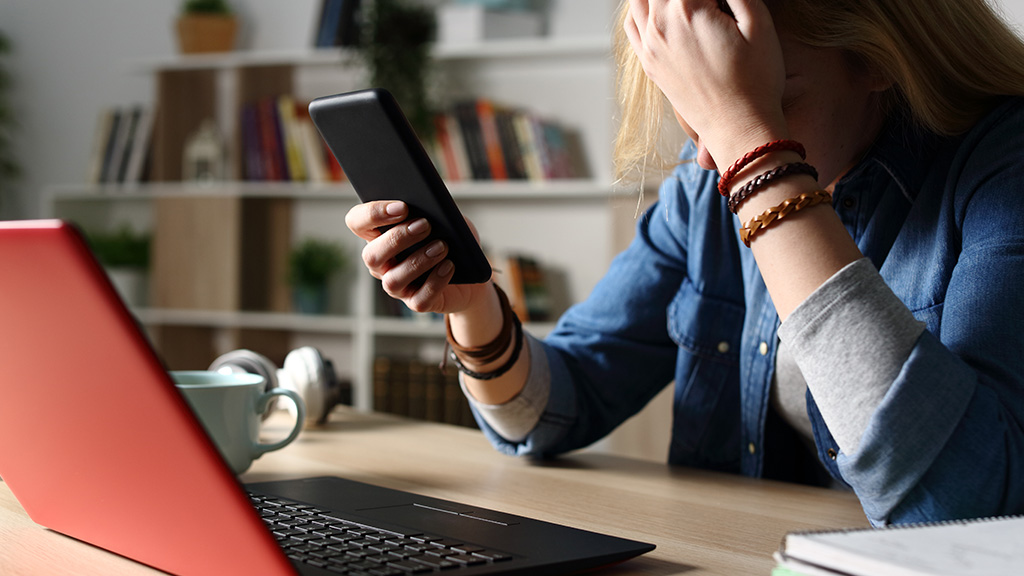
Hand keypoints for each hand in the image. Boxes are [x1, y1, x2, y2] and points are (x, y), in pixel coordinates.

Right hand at [345, 200, 490, 313]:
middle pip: (371, 254)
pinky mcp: (417, 302)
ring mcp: (397, 286)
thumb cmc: (453, 239)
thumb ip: (435, 211)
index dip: (373, 214)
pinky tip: (449, 266)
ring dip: (418, 261)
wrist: (472, 273)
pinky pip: (419, 299)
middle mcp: (382, 263)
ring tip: (442, 246)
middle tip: (426, 224)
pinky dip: (435, 282)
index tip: (402, 206)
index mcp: (379, 236)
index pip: (357, 222)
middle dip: (398, 238)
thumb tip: (431, 209)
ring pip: (393, 280)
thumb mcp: (446, 219)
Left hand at [623, 0, 788, 167]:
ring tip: (688, 5)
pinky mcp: (649, 63)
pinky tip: (662, 9)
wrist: (737, 129)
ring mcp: (650, 45)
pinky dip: (642, 7)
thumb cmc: (756, 81)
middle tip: (711, 7)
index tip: (723, 4)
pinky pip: (632, 23)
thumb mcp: (759, 24)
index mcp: (687, 10)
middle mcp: (660, 26)